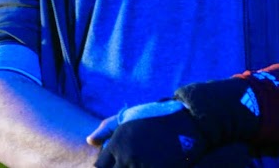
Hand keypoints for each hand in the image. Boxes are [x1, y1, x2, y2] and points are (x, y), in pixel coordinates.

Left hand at [87, 100, 208, 167]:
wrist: (188, 119)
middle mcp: (128, 156)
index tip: (115, 164)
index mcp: (118, 144)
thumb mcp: (129, 115)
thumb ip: (106, 127)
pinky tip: (153, 164)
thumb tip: (90, 141)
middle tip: (131, 162)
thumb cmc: (156, 116)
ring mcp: (144, 165)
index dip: (106, 167)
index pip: (100, 167)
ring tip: (141, 163)